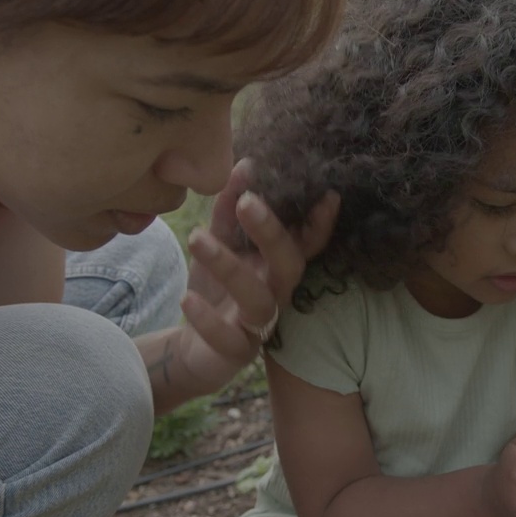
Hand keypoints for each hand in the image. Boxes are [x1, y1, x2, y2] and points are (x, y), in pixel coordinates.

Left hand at [175, 158, 338, 391]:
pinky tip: (187, 298)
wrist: (196, 347)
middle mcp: (276, 293)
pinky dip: (208, 319)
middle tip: (248, 202)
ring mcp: (258, 324)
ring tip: (197, 237)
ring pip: (257, 299)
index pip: (307, 243)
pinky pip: (228, 338)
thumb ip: (230, 209)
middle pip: (289, 265)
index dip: (320, 223)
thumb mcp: (219, 243)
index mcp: (277, 265)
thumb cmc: (215, 289)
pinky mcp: (235, 351)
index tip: (328, 194)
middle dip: (272, 233)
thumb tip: (244, 165)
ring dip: (229, 267)